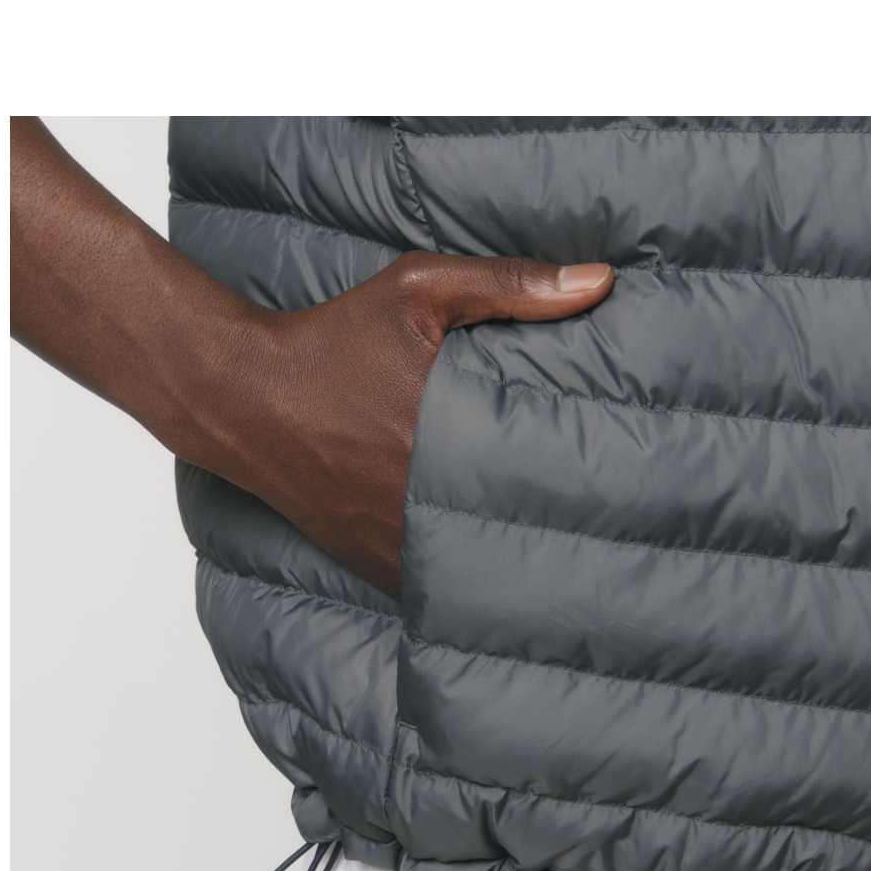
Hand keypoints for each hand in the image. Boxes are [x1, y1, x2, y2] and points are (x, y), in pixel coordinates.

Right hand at [10, 118, 612, 598]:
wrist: (242, 395)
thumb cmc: (329, 338)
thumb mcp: (418, 290)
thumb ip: (510, 285)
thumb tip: (598, 282)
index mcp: (444, 437)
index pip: (539, 483)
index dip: (589, 498)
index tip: (628, 500)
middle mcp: (418, 499)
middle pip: (511, 541)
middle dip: (558, 544)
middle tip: (610, 550)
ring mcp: (391, 541)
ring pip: (469, 577)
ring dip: (508, 574)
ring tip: (561, 579)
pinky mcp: (368, 560)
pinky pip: (425, 588)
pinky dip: (456, 587)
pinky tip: (490, 586)